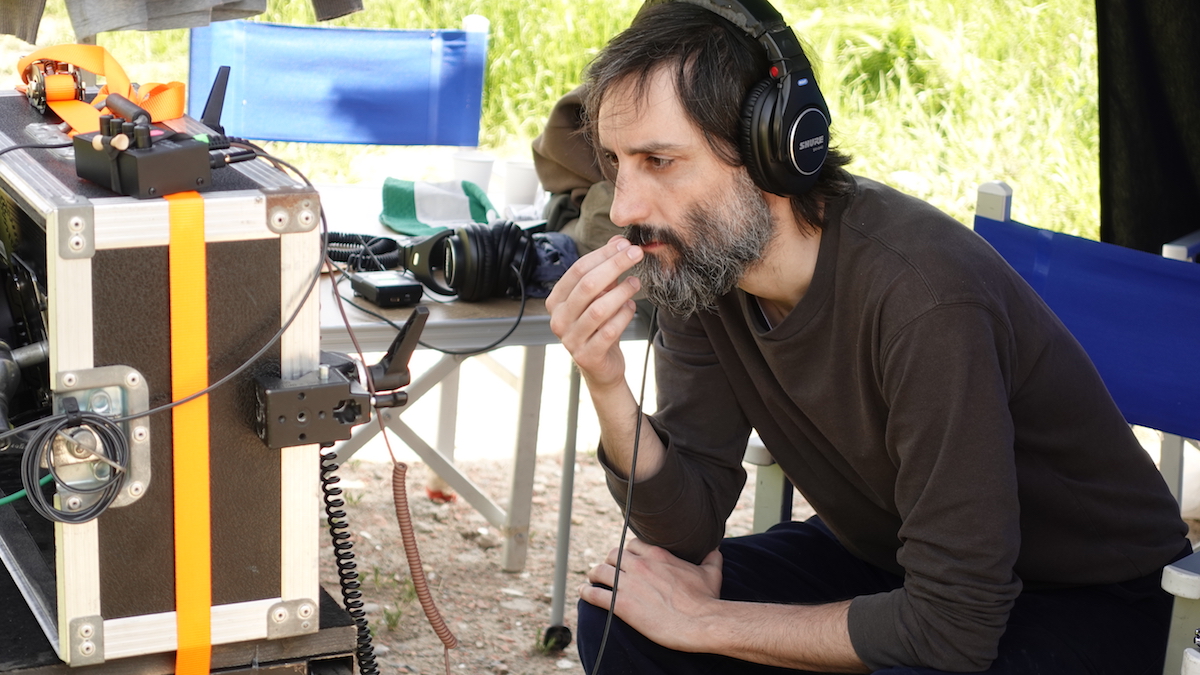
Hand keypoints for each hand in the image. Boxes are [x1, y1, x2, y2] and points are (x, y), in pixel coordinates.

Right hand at [546, 235, 642, 391]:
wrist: (601, 366)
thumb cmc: (599, 326)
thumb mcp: (600, 296)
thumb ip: (606, 269)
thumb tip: (619, 240)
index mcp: (556, 301)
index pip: (578, 270)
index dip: (603, 254)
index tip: (624, 244)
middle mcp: (558, 319)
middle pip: (587, 285)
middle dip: (615, 265)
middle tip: (636, 254)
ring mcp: (571, 339)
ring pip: (598, 309)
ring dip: (621, 291)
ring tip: (636, 282)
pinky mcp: (587, 355)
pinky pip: (609, 331)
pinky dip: (623, 316)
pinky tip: (631, 307)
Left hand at [580, 538, 723, 652]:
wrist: (701, 622)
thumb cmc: (707, 600)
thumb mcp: (711, 573)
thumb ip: (711, 558)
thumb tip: (715, 550)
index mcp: (658, 555)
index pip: (632, 544)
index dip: (627, 552)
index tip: (626, 559)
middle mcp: (640, 566)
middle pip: (613, 555)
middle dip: (609, 562)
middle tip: (609, 571)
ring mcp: (629, 584)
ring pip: (600, 571)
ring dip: (594, 575)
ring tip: (592, 580)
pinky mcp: (622, 605)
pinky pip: (595, 594)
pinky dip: (586, 593)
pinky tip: (584, 593)